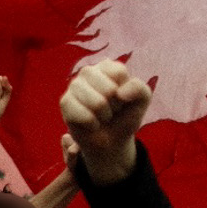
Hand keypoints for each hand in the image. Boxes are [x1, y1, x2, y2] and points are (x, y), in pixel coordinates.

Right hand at [61, 59, 150, 185]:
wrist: (112, 140)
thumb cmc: (125, 116)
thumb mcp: (142, 100)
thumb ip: (139, 88)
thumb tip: (119, 93)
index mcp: (107, 67)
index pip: (119, 73)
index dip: (125, 92)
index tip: (122, 99)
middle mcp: (89, 72)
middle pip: (109, 90)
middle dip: (115, 106)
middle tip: (111, 110)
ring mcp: (74, 85)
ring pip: (97, 103)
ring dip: (104, 116)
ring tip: (101, 116)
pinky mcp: (65, 102)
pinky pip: (84, 115)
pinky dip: (93, 124)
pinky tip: (91, 123)